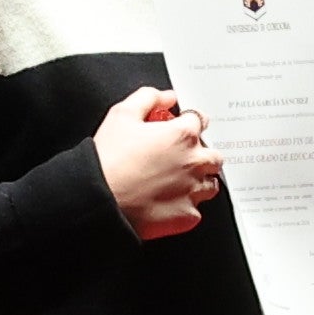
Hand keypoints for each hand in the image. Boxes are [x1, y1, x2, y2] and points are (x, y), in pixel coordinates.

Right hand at [93, 88, 218, 240]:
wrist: (100, 198)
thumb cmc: (108, 159)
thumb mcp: (122, 114)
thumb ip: (149, 98)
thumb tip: (166, 97)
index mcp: (182, 135)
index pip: (200, 121)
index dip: (188, 123)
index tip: (181, 129)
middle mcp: (194, 162)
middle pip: (213, 155)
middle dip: (199, 154)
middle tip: (178, 159)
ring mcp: (193, 191)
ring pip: (211, 184)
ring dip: (198, 181)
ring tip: (175, 183)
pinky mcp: (188, 217)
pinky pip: (196, 211)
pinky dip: (185, 207)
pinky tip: (168, 203)